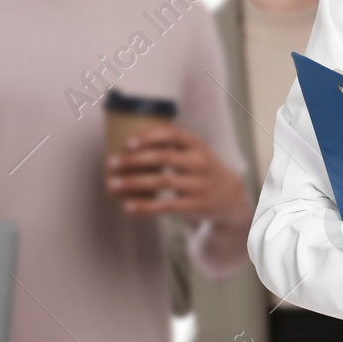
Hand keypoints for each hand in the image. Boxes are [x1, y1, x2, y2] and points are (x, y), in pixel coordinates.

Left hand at [106, 124, 249, 223]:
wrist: (231, 197)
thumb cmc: (201, 170)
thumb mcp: (196, 153)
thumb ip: (172, 146)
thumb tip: (128, 143)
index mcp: (198, 145)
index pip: (172, 135)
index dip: (149, 137)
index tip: (128, 143)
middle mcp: (200, 163)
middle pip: (163, 157)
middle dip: (133, 160)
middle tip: (111, 163)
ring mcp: (199, 185)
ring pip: (161, 182)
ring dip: (132, 183)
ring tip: (112, 184)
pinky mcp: (196, 205)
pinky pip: (165, 206)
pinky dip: (144, 206)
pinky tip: (127, 207)